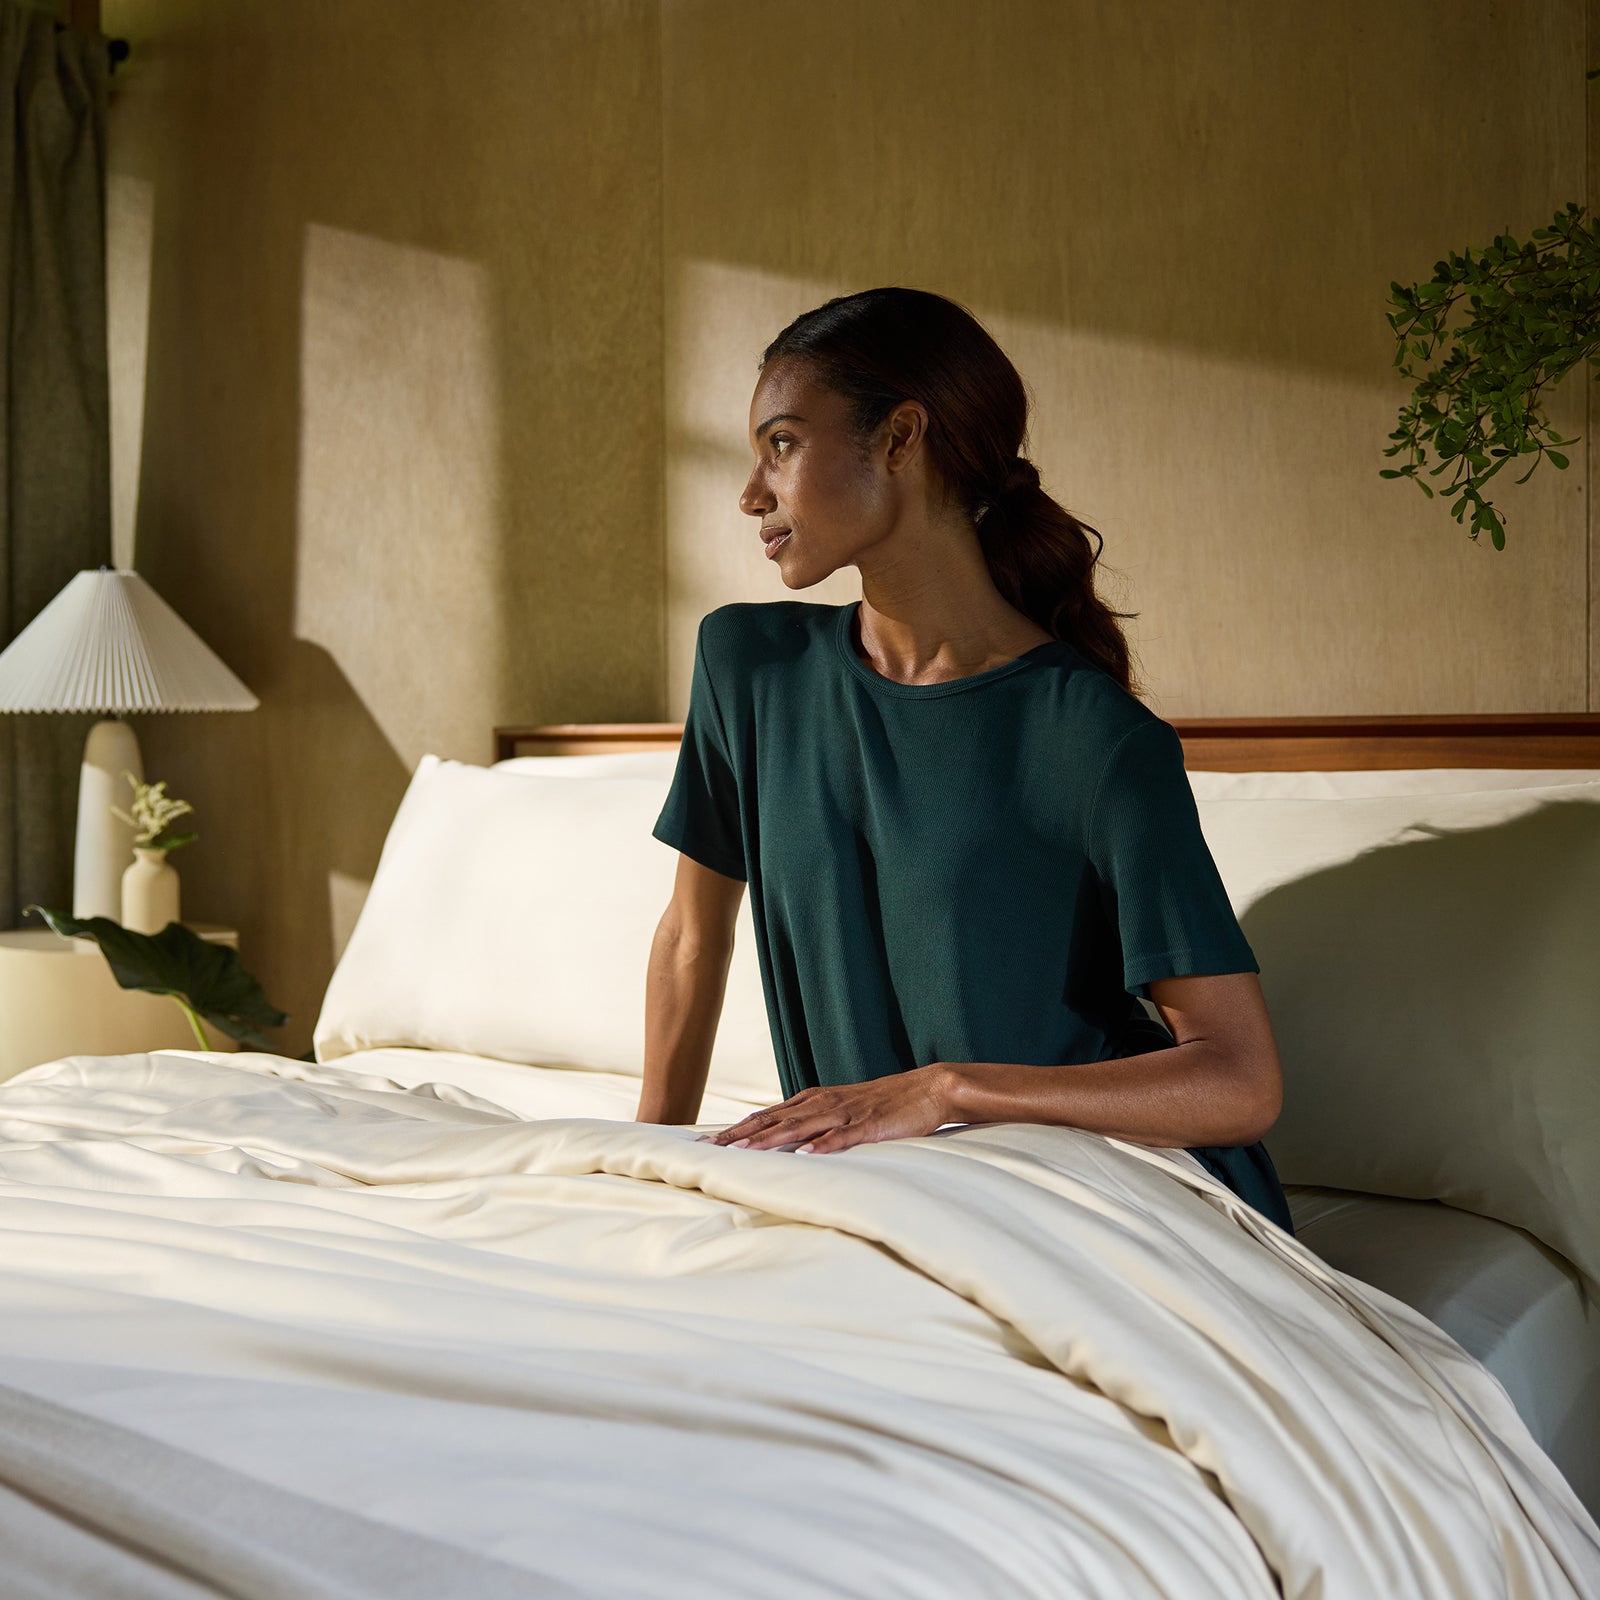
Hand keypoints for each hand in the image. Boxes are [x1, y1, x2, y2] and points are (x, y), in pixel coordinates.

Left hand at [696, 1064, 952, 1154]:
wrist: (927, 1088)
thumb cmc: (882, 1103)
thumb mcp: (840, 1109)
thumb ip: (812, 1122)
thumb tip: (782, 1141)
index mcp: (813, 1100)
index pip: (766, 1115)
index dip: (736, 1129)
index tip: (707, 1143)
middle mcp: (822, 1103)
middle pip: (774, 1120)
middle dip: (740, 1136)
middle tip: (709, 1151)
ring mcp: (845, 1113)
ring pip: (800, 1127)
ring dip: (770, 1140)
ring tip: (743, 1153)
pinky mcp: (868, 1125)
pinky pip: (842, 1137)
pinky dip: (822, 1146)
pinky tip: (805, 1155)